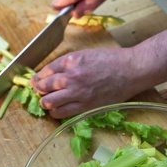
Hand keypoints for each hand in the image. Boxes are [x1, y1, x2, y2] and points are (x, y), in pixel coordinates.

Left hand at [30, 48, 146, 118]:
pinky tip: (59, 109)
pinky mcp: (86, 105)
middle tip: (40, 92)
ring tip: (48, 102)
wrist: (131, 70)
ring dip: (46, 103)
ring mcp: (78, 92)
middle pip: (43, 87)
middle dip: (39, 90)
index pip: (45, 71)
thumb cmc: (111, 60)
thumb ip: (68, 63)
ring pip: (49, 102)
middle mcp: (72, 76)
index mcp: (71, 61)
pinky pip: (63, 113)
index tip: (35, 82)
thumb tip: (52, 73)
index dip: (38, 78)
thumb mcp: (86, 54)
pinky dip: (57, 112)